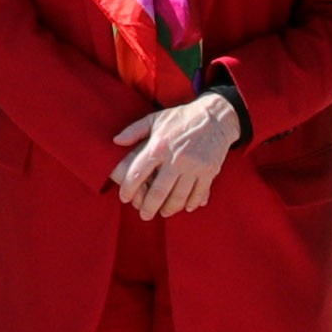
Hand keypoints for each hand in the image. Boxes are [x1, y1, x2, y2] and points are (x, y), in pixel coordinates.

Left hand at [114, 90, 241, 220]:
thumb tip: (116, 141)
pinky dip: (191, 203)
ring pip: (179, 196)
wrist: (215, 116)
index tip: (124, 197)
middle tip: (144, 215)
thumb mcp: (156, 119)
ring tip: (163, 213)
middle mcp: (176, 158)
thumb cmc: (181, 118)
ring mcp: (194, 166)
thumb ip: (134, 131)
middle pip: (159, 191)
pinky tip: (185, 207)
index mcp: (159, 146)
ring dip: (170, 208)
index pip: (138, 172)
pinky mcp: (209, 171)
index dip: (128, 188)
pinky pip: (198, 193)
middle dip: (149, 207)